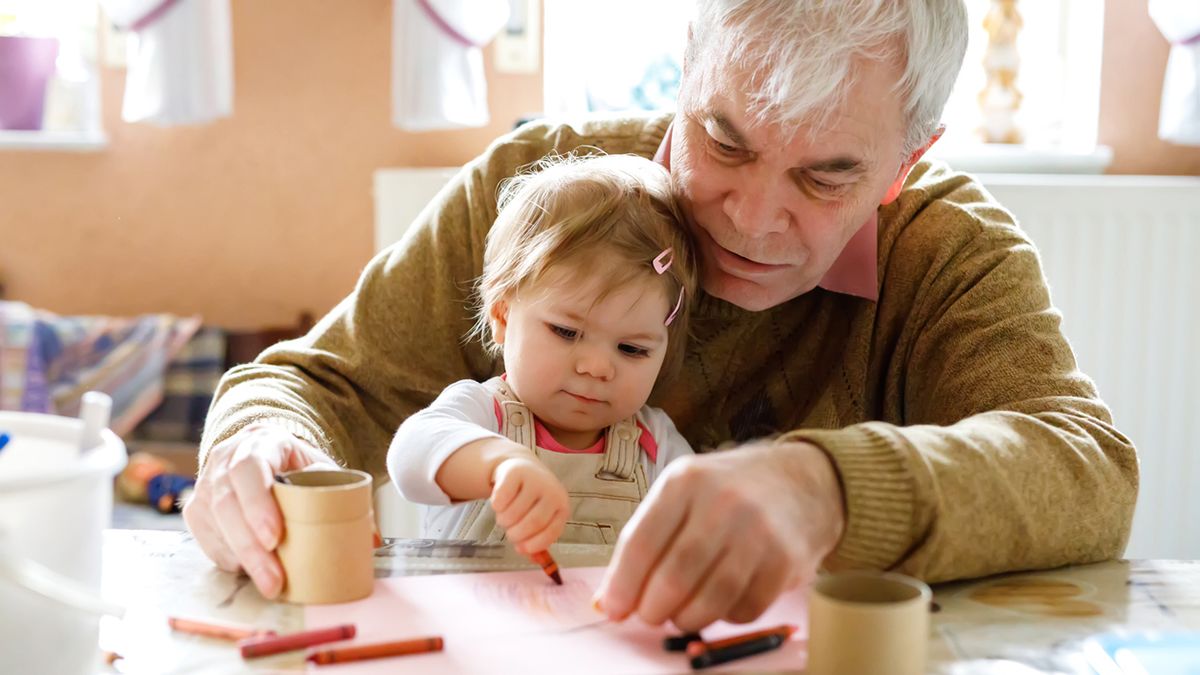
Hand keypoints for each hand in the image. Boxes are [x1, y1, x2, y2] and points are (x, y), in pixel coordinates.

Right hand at [182, 423, 336, 597]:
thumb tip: (372, 540)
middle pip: (227, 504)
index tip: (274, 537)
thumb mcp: (321, 469)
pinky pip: (207, 541)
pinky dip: (230, 560)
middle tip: (275, 579)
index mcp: (260, 442)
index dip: (258, 504)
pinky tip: (250, 572)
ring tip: (269, 584)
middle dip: (250, 547)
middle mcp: (224, 460)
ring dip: (241, 559)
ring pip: (214, 526)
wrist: (264, 454)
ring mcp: (206, 485)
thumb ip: (343, 496)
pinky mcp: (197, 511)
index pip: (249, 468)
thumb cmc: (296, 466)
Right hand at [490, 454, 569, 555]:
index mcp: (562, 507)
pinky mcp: (515, 472)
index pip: (552, 531)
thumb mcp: (540, 518)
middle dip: (517, 534)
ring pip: (514, 512)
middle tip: (510, 533)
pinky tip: (499, 503)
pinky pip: (501, 498)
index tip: (521, 549)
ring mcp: (535, 480)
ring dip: (504, 521)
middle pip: (534, 522)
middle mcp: (552, 492)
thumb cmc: (532, 501)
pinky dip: (496, 506)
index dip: (535, 544)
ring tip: (505, 517)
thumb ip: (537, 540)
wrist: (522, 469)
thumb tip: (535, 561)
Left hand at [593, 441, 844, 630]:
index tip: (613, 609)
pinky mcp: (786, 560)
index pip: (641, 543)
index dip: (622, 585)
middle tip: (650, 615)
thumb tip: (608, 599)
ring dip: (687, 619)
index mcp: (685, 481)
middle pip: (674, 576)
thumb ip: (645, 540)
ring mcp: (758, 531)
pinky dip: (725, 617)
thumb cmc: (727, 491)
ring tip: (681, 615)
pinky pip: (744, 609)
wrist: (800, 480)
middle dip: (652, 608)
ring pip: (709, 599)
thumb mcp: (682, 494)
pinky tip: (719, 604)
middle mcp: (722, 502)